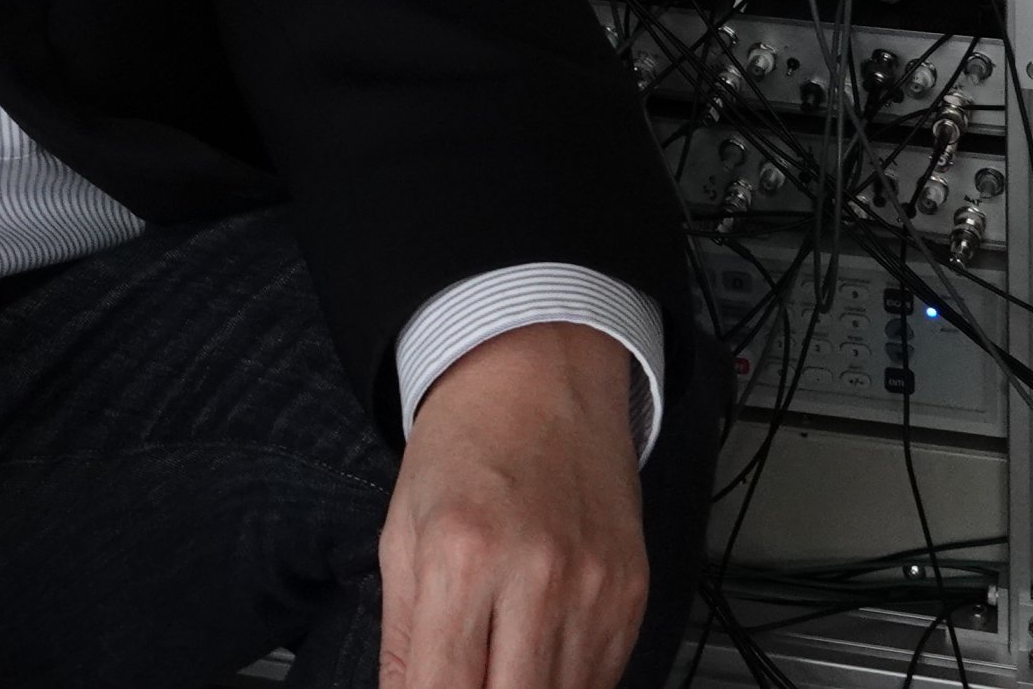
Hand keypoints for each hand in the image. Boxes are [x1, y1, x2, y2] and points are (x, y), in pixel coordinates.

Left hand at [376, 323, 646, 688]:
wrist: (540, 375)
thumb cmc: (466, 445)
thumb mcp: (400, 537)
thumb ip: (400, 642)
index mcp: (462, 560)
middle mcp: (538, 578)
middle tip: (464, 678)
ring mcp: (595, 589)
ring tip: (499, 662)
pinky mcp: (632, 593)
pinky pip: (602, 679)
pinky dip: (565, 683)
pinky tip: (537, 654)